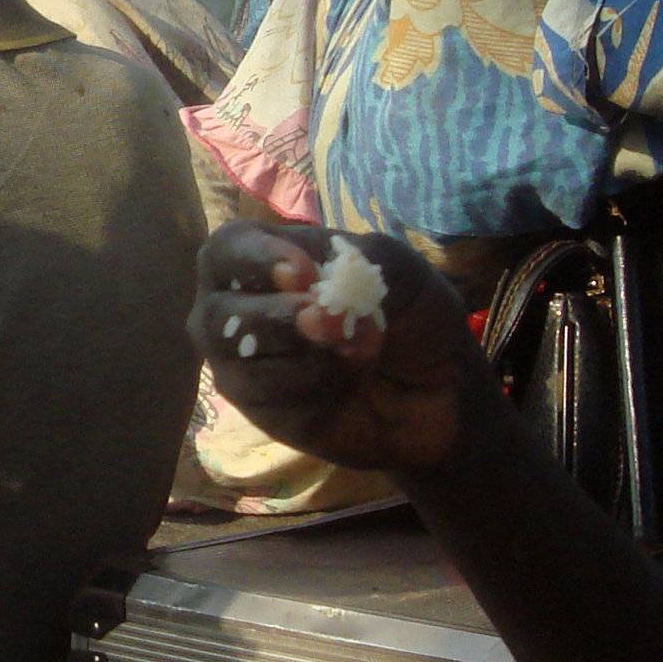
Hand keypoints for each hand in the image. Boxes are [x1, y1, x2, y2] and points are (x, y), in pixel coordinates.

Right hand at [192, 224, 486, 474]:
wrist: (446, 387)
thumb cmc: (412, 315)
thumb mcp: (396, 268)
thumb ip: (350, 259)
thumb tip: (303, 286)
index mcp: (267, 261)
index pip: (228, 249)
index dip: (257, 259)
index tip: (305, 274)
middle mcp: (241, 312)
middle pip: (216, 312)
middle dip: (278, 315)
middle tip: (336, 323)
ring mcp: (247, 367)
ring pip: (234, 357)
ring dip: (299, 350)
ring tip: (359, 352)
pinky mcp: (264, 412)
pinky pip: (261, 395)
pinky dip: (307, 382)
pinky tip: (344, 382)